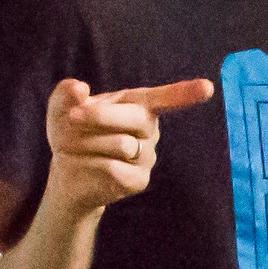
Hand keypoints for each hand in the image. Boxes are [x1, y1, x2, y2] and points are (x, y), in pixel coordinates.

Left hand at [39, 76, 210, 218]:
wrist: (68, 173)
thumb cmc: (72, 134)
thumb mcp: (61, 109)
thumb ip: (66, 93)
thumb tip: (80, 88)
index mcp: (137, 105)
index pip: (163, 98)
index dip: (185, 93)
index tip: (207, 88)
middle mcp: (148, 129)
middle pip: (137, 118)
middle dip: (101, 116)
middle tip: (72, 117)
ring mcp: (147, 156)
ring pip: (121, 144)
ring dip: (88, 143)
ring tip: (73, 147)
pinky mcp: (139, 180)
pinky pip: (116, 169)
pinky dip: (91, 164)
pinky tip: (85, 165)